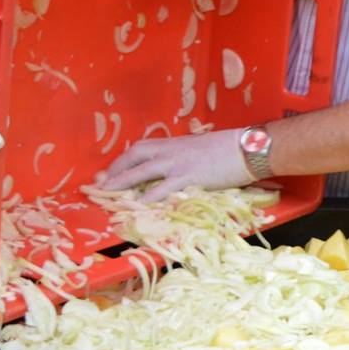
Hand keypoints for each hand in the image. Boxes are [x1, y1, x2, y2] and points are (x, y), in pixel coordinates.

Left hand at [96, 130, 250, 198]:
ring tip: (107, 195)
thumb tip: (174, 168)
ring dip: (121, 183)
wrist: (249, 148)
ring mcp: (178, 163)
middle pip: (134, 157)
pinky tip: (137, 206)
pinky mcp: (188, 177)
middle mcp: (171, 150)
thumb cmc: (230, 148)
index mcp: (174, 143)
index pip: (140, 149)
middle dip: (114, 171)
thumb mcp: (201, 148)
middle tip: (99, 184)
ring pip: (141, 172)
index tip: (109, 171)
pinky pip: (161, 189)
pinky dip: (147, 198)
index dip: (122, 161)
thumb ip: (184, 156)